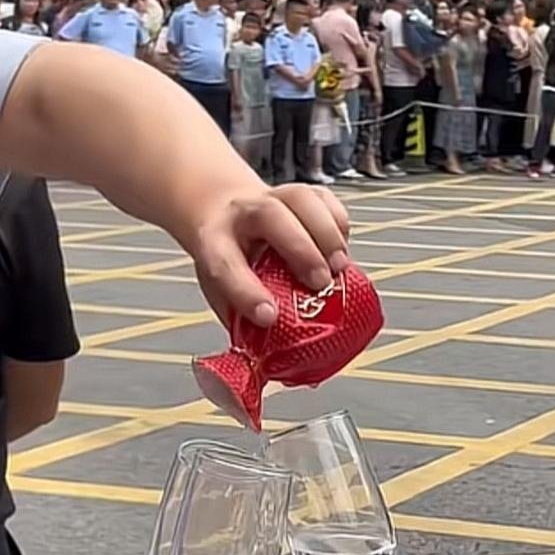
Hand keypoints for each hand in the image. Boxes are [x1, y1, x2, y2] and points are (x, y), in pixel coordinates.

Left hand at [187, 183, 349, 327]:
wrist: (224, 212)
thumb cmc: (228, 260)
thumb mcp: (220, 291)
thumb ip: (242, 321)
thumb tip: (270, 362)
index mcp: (213, 242)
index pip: (225, 264)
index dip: (246, 292)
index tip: (269, 317)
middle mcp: (242, 213)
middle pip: (270, 216)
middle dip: (299, 249)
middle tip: (320, 284)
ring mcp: (272, 196)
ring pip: (301, 199)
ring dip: (326, 233)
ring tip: (340, 268)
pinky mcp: (300, 192)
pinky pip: (323, 197)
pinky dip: (338, 221)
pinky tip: (342, 247)